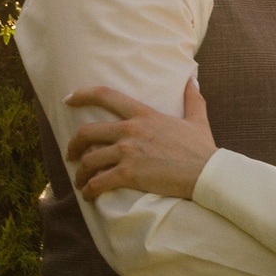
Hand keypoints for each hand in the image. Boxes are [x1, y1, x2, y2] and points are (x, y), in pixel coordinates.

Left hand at [65, 79, 217, 201]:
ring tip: (82, 181)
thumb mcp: (197, 119)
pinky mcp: (128, 174)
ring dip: (81, 173)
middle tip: (72, 155)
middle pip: (86, 132)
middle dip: (73, 145)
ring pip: (89, 160)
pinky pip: (98, 182)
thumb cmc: (202, 149)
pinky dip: (90, 190)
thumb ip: (192, 98)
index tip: (68, 100)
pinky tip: (90, 195)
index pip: (106, 96)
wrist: (207, 173)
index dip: (82, 95)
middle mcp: (130, 130)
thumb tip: (193, 80)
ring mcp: (127, 152)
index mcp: (143, 114)